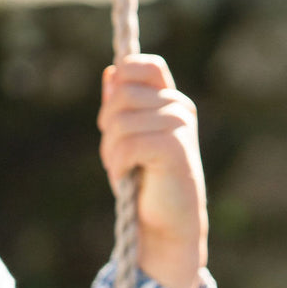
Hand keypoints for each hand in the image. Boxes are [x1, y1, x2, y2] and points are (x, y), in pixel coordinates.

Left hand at [97, 54, 207, 287]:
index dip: (120, 80)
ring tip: (124, 169)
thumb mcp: (125, 138)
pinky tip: (127, 177)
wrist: (167, 222)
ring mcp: (179, 125)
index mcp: (169, 99)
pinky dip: (117, 165)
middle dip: (107, 127)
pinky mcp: (175, 148)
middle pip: (120, 94)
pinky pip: (127, 144)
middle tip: (117, 155)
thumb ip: (120, 106)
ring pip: (120, 121)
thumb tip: (111, 73)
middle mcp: (179, 107)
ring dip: (110, 151)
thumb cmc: (144, 179)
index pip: (142, 65)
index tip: (114, 115)